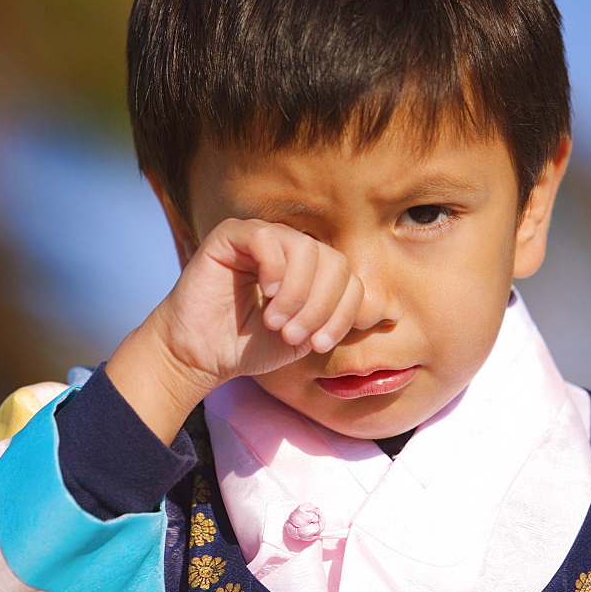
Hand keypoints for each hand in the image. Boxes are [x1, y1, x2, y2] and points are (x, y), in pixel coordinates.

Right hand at [106, 218, 364, 441]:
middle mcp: (288, 247)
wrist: (202, 356)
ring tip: (278, 323)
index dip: (342, 312)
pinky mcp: (231, 236)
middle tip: (296, 336)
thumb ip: (337, 317)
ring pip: (305, 249)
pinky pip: (267, 238)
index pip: (348, 277)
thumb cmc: (251, 346)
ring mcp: (260, 238)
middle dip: (321, 305)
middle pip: (333, 260)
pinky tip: (265, 295)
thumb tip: (388, 311)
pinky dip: (275, 269)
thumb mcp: (306, 334)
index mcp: (310, 269)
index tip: (318, 345)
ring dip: (298, 294)